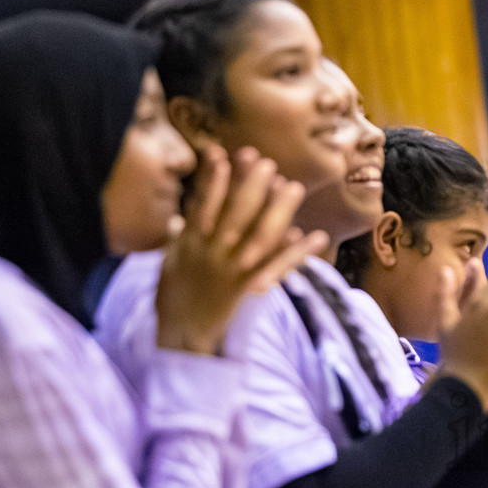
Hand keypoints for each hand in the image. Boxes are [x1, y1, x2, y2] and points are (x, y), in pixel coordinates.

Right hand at [156, 145, 324, 355]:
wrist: (180, 334)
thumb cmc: (174, 295)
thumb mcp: (171, 259)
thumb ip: (181, 234)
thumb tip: (183, 213)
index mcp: (192, 242)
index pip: (204, 203)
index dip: (214, 179)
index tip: (222, 153)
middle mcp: (214, 252)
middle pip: (236, 214)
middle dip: (251, 186)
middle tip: (266, 162)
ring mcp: (233, 270)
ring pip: (259, 235)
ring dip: (278, 210)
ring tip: (293, 187)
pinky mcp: (249, 288)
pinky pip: (277, 268)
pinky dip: (297, 252)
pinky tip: (316, 235)